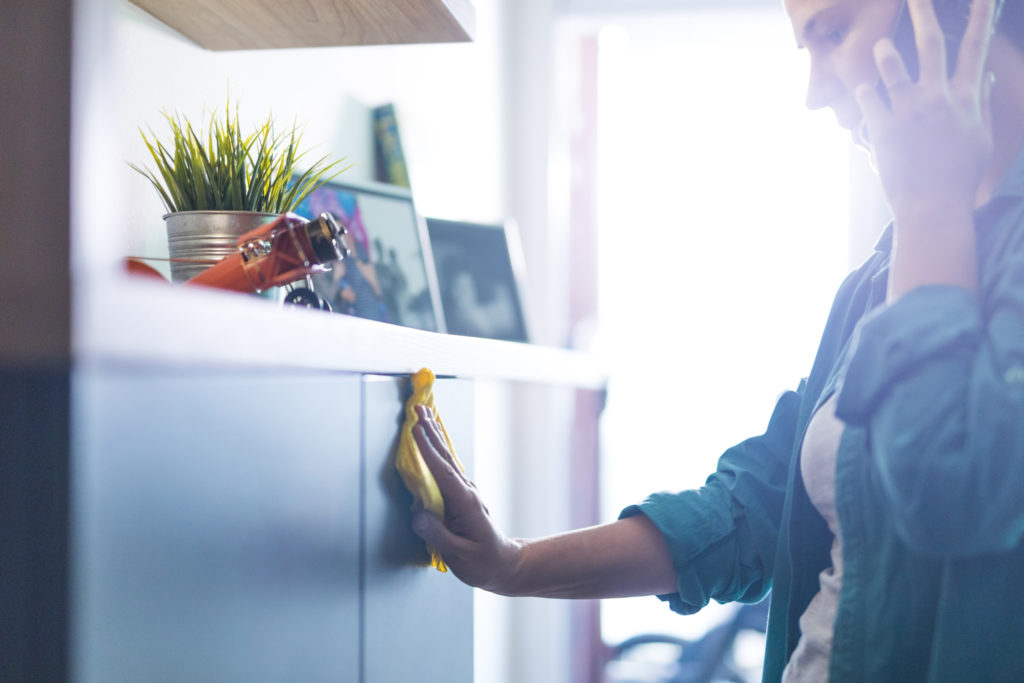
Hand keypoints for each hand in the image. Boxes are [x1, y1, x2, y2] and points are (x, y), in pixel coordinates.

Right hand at [410, 405, 522, 592]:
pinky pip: (445, 467)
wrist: (502, 564)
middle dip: (431, 431)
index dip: (428, 449)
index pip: (442, 471)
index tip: (416, 428)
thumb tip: (417, 516)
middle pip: (445, 457)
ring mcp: (464, 491)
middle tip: (418, 408)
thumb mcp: (459, 555)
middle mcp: (466, 492)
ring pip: (446, 458)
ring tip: (423, 415)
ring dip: (434, 435)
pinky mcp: (460, 495)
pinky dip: (437, 450)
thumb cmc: (482, 562)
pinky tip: (432, 441)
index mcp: (465, 503)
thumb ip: (438, 535)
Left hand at [855, 0, 997, 218]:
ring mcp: (909, 111)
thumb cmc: (959, 175)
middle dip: (923, 12)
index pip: (975, 46)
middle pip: (931, 43)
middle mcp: (937, 97)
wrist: (933, 207)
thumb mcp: (979, 136)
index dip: (980, 15)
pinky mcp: (883, 127)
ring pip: (893, 66)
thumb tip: (985, 75)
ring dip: (885, 52)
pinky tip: (864, 92)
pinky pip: (868, 97)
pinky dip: (864, 92)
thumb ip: (978, 101)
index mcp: (964, 97)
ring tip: (882, 46)